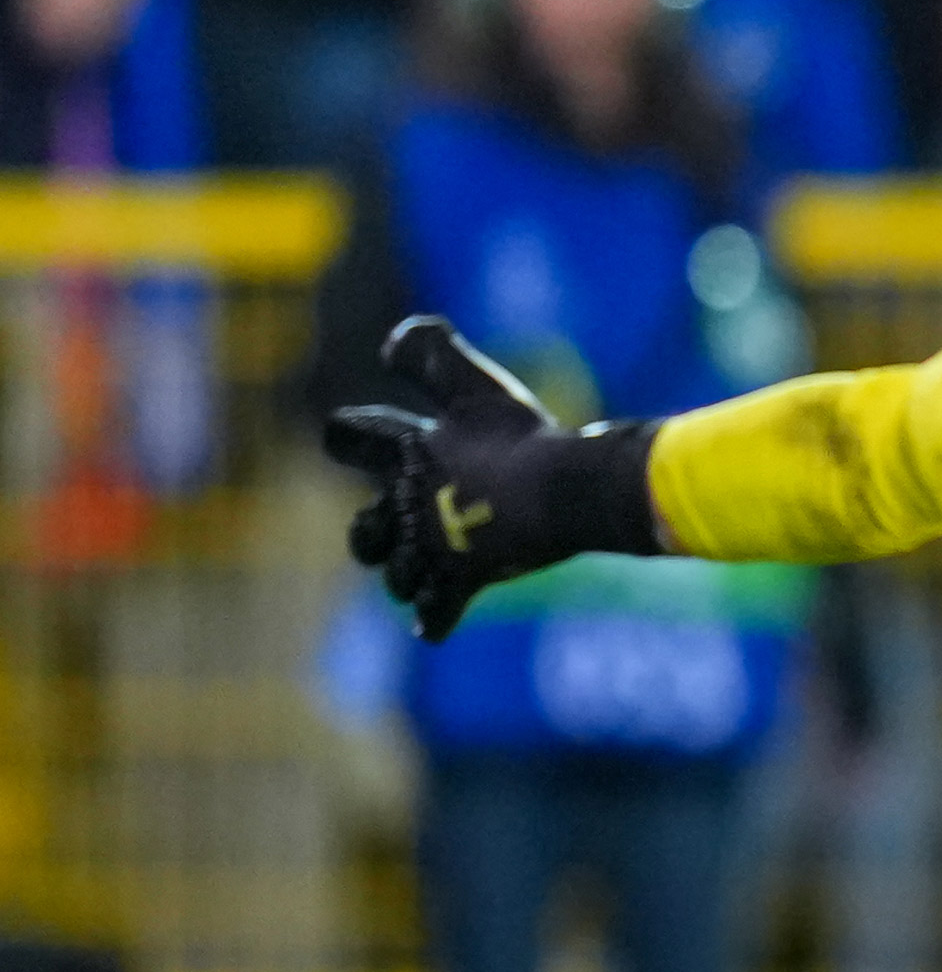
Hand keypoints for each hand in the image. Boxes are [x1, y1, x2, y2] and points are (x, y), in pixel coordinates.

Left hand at [323, 315, 661, 639]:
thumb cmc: (521, 437)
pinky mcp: (466, 580)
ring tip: (416, 576)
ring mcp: (435, 549)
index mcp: (407, 455)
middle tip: (383, 527)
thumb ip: (430, 355)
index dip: (348, 434)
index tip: (349, 434)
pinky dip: (434, 618)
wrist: (562, 491)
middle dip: (370, 530)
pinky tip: (428, 629)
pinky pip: (441, 608)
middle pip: (367, 528)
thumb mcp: (476, 384)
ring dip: (404, 574)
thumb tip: (389, 342)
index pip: (350, 437)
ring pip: (399, 573)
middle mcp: (410, 507)